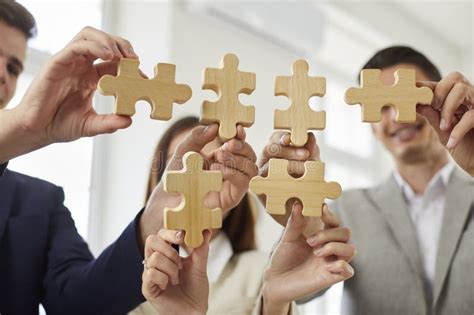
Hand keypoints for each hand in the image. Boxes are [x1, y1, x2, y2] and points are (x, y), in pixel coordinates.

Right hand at [0, 26, 135, 161]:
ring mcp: (69, 63)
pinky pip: (77, 46)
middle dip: (122, 46)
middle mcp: (81, 66)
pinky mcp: (57, 63)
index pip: (115, 63)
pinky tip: (108, 56)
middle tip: (135, 60)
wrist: (37, 130)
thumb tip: (129, 120)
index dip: (130, 66)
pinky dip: (94, 46)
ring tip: (121, 56)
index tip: (142, 76)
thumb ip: (109, 123)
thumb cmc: (61, 125)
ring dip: (109, 41)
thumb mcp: (91, 125)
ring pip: (90, 36)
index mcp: (91, 77)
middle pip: (104, 42)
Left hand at [139, 124, 256, 249]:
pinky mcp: (233, 198)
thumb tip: (213, 126)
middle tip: (227, 144)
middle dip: (242, 147)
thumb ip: (197, 137)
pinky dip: (233, 174)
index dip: (241, 135)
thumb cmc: (177, 175)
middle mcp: (232, 169)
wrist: (168, 200)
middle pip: (250, 155)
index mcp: (223, 156)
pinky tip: (218, 170)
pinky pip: (243, 183)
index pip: (239, 143)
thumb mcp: (184, 151)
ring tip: (220, 156)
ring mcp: (234, 184)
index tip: (238, 128)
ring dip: (238, 160)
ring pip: (251, 169)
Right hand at [142, 229, 210, 314]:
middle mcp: (156, 261)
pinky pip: (150, 274)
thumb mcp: (200, 266)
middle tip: (180, 262)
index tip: (182, 236)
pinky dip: (164, 278)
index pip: (162, 234)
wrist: (194, 311)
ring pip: (154, 258)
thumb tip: (206, 230)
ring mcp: (150, 273)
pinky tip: (169, 285)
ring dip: (171, 268)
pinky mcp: (147, 288)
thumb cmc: (195, 289)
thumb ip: (201, 249)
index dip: (171, 232)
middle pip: (152, 240)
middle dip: (169, 249)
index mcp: (168, 253)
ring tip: (177, 279)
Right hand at [257, 131, 319, 225]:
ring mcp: (262, 175)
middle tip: (306, 155)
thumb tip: (310, 136)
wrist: (306, 208)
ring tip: (304, 171)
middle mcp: (267, 160)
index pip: (276, 138)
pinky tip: (293, 185)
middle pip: (269, 149)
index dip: (283, 136)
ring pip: (267, 166)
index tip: (292, 138)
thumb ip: (311, 151)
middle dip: (288, 150)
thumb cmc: (308, 182)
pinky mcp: (260, 191)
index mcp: (278, 150)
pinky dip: (279, 184)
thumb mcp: (313, 165)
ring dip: (287, 166)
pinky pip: (265, 185)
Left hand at [261, 203, 354, 314]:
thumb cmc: (282, 258)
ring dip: (334, 247)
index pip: (335, 222)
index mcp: (320, 237)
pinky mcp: (331, 278)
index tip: (321, 209)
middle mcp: (329, 249)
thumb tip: (298, 204)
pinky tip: (324, 267)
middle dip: (329, 233)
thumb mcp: (287, 238)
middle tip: (310, 241)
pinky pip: (348, 270)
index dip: (331, 214)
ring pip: (351, 250)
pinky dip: (339, 265)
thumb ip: (294, 222)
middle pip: (346, 233)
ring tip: (315, 252)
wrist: (274, 282)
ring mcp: (331, 263)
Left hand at [417, 72, 473, 175]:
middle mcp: (468, 98)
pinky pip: (471, 116)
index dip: (426, 85)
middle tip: (434, 108)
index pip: (440, 84)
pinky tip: (451, 143)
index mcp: (456, 100)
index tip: (412, 87)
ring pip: (462, 90)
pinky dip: (458, 130)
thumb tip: (414, 103)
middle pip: (454, 78)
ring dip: (447, 108)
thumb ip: (431, 116)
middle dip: (439, 92)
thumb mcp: (442, 131)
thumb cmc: (462, 146)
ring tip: (444, 127)